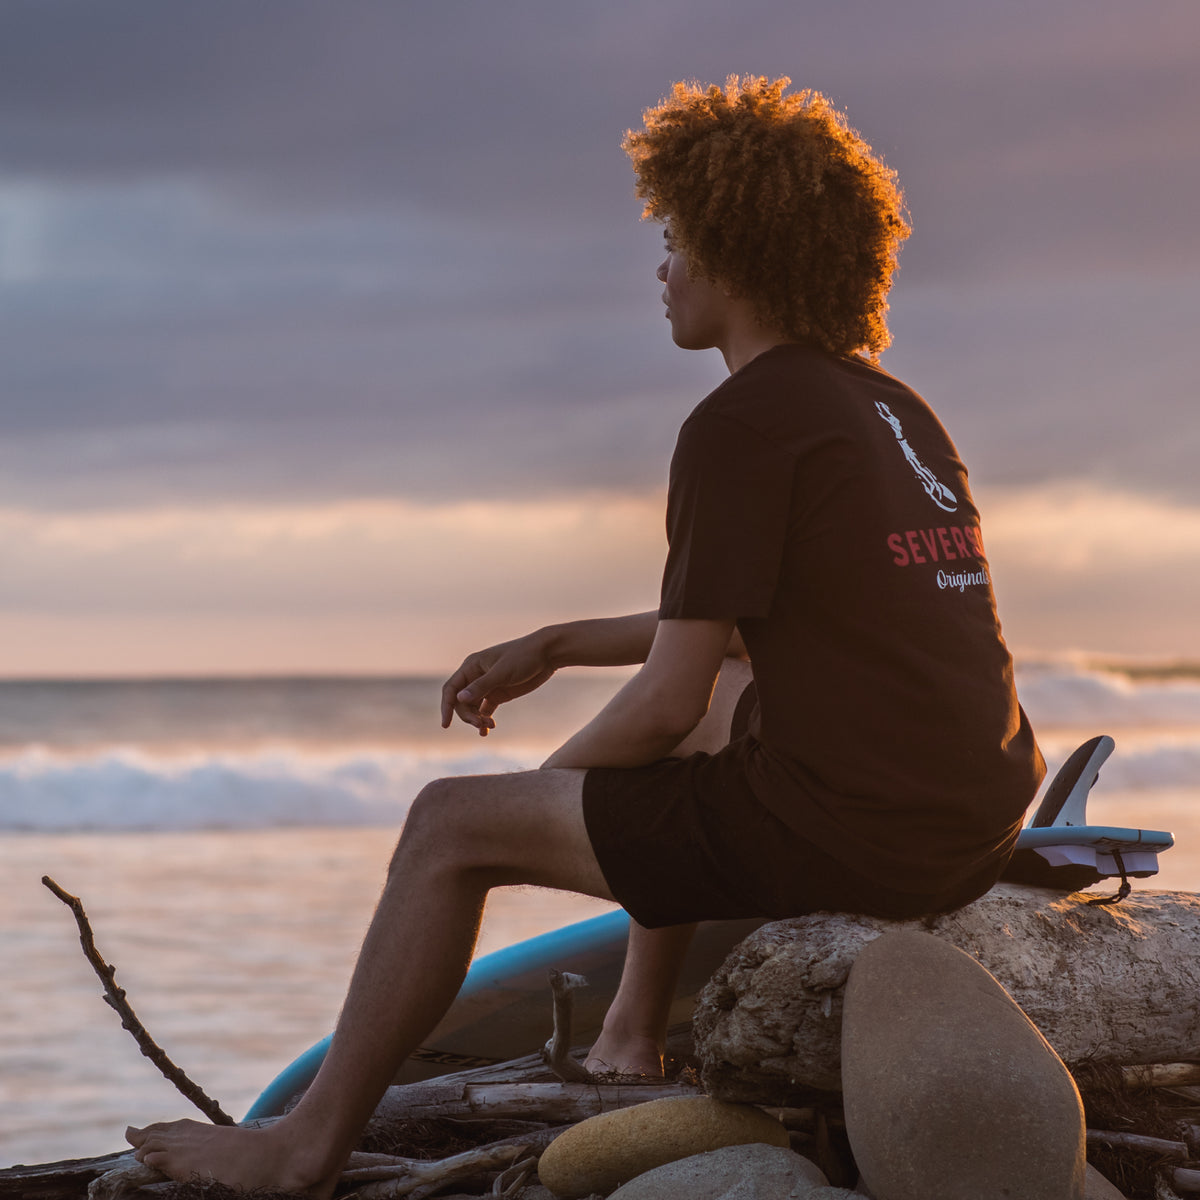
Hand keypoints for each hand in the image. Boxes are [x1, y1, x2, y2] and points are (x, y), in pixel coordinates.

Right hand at [440, 631, 556, 735]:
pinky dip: (485, 720)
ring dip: (477, 719)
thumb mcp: (502, 672)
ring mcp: (488, 686)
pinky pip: (485, 710)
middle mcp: (476, 676)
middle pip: (461, 702)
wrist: (547, 654)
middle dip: (468, 715)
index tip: (446, 724)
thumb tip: (459, 698)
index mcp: (472, 666)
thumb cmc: (524, 657)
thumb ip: (481, 686)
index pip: (451, 688)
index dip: (446, 706)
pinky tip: (488, 729)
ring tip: (489, 726)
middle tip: (480, 723)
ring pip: (473, 708)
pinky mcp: (499, 693)